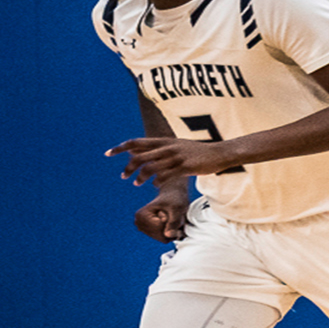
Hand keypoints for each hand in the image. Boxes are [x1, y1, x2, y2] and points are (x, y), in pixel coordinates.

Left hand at [106, 136, 233, 186]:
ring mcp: (176, 157)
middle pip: (140, 156)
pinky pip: (165, 175)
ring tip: (136, 184)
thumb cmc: (198, 152)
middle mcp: (167, 147)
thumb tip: (140, 152)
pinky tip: (155, 186)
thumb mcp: (177, 146)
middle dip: (128, 167)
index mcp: (164, 141)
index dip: (120, 147)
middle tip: (123, 177)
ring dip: (140, 177)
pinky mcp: (185, 167)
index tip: (108, 153)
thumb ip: (159, 149)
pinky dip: (157, 182)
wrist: (220, 154)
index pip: (136, 142)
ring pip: (151, 167)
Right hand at [133, 188, 190, 242]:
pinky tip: (169, 221)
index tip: (167, 211)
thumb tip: (167, 235)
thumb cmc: (175, 199)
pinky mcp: (150, 233)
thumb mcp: (177, 208)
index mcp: (141, 216)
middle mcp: (140, 224)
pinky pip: (165, 239)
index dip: (169, 222)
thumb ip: (174, 222)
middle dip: (172, 228)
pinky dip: (172, 231)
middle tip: (171, 215)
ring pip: (165, 238)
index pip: (159, 230)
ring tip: (170, 217)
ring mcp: (144, 229)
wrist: (172, 195)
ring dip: (173, 229)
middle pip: (162, 237)